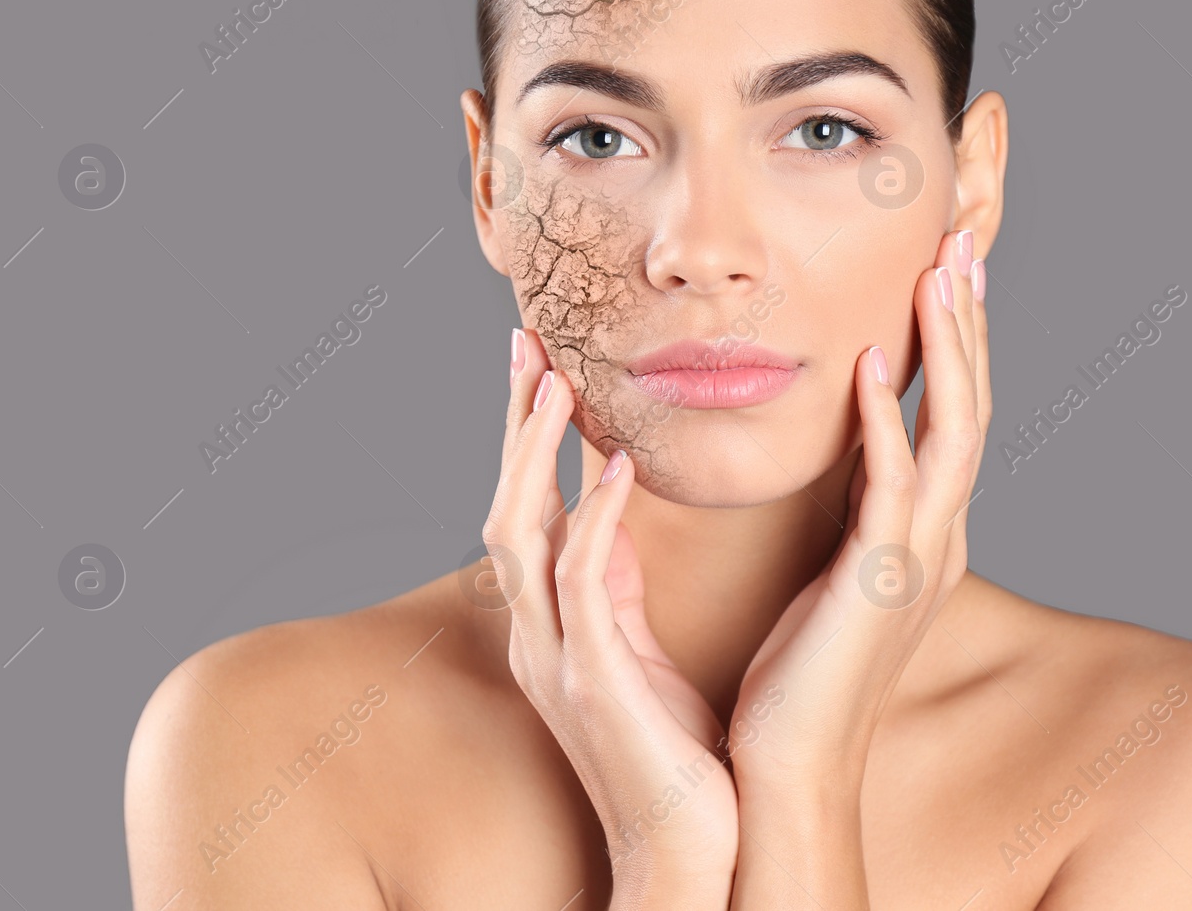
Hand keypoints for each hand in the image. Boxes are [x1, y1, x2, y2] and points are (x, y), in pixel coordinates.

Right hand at [483, 330, 737, 907]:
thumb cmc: (674, 752)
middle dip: (513, 426)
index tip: (544, 366)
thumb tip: (608, 509)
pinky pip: (582, 582)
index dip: (529, 438)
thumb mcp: (638, 653)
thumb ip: (617, 586)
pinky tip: (618, 465)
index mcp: (555, 625)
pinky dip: (593, 517)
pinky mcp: (591, 680)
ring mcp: (557, 658)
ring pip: (520, 534)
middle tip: (526, 342)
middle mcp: (540, 634)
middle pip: (505, 506)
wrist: (687, 850)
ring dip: (533, 455)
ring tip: (558, 381)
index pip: (527, 510)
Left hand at [731, 229, 990, 793]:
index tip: (944, 270)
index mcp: (923, 532)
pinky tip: (868, 367)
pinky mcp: (881, 583)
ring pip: (954, 434)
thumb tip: (845, 454)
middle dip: (967, 323)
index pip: (949, 416)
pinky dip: (885, 423)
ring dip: (949, 351)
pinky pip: (892, 487)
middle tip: (964, 242)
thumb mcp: (833, 574)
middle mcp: (936, 537)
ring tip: (944, 273)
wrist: (789, 765)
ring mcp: (917, 559)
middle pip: (970, 407)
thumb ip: (851, 513)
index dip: (953, 342)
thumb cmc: (798, 674)